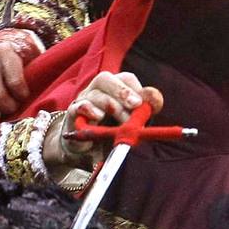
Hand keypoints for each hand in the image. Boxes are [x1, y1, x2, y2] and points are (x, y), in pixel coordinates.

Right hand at [43, 72, 164, 168]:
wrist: (87, 149)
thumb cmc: (112, 131)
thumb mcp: (132, 122)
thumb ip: (144, 110)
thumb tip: (154, 101)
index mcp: (115, 88)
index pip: (126, 78)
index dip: (136, 88)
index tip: (144, 104)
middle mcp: (98, 90)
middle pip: (106, 78)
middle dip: (122, 91)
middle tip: (135, 104)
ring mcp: (84, 100)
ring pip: (95, 93)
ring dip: (111, 104)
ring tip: (123, 120)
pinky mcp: (74, 115)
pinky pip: (78, 107)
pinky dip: (88, 109)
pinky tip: (98, 117)